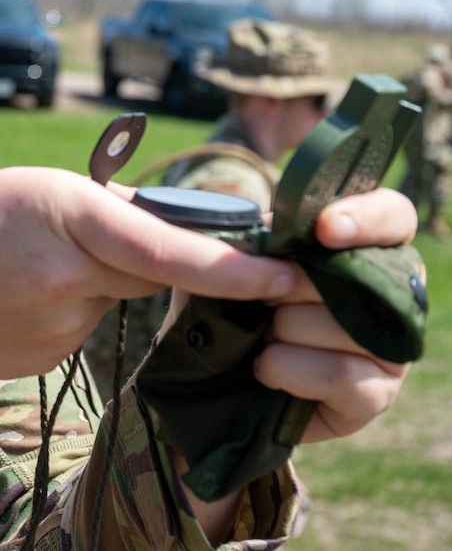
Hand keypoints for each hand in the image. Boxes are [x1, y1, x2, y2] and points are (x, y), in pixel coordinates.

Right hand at [0, 166, 298, 496]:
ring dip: (95, 280)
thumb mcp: (24, 192)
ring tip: (24, 270)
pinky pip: (89, 325)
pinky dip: (69, 309)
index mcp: (63, 215)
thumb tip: (167, 223)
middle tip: (73, 236)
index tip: (290, 277)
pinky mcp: (54, 356)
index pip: (169, 247)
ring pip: (117, 297)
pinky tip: (17, 301)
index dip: (236, 267)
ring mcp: (62, 324)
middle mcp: (70, 274)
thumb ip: (98, 211)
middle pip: (152, 268)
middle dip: (141, 253)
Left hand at [255, 187, 415, 442]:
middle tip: (260, 300)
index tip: (324, 229)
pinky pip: (338, 373)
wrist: (219, 370)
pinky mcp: (376, 395)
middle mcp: (391, 296)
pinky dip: (287, 368)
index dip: (365, 219)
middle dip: (289, 286)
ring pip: (341, 325)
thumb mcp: (243, 260)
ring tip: (263, 335)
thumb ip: (265, 238)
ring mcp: (392, 348)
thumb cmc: (237, 301)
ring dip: (282, 331)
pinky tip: (264, 366)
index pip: (393, 216)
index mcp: (367, 250)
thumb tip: (271, 240)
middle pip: (354, 275)